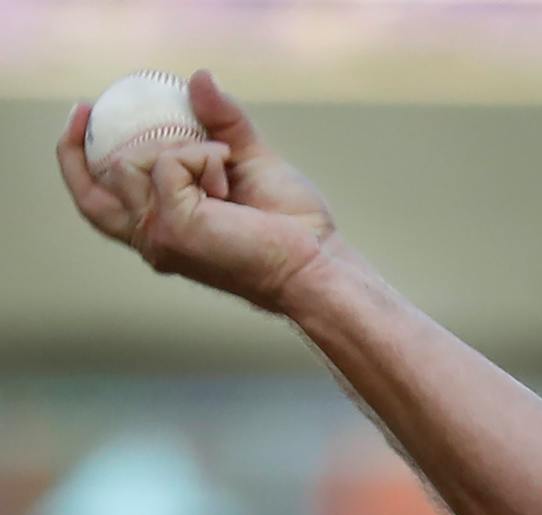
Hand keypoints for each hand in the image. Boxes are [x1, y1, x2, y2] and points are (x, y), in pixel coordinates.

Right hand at [57, 70, 338, 313]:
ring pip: (130, 162)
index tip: (84, 111)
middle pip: (105, 174)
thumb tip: (197, 77)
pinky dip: (202, 157)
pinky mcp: (174, 226)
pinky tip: (227, 178)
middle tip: (187, 135)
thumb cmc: (290, 225)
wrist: (317, 259)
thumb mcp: (247, 160)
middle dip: (145, 144)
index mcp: (157, 229)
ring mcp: (158, 234)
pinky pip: (168, 163)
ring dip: (181, 150)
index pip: (91, 196)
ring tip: (224, 172)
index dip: (74, 154)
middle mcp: (150, 238)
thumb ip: (221, 122)